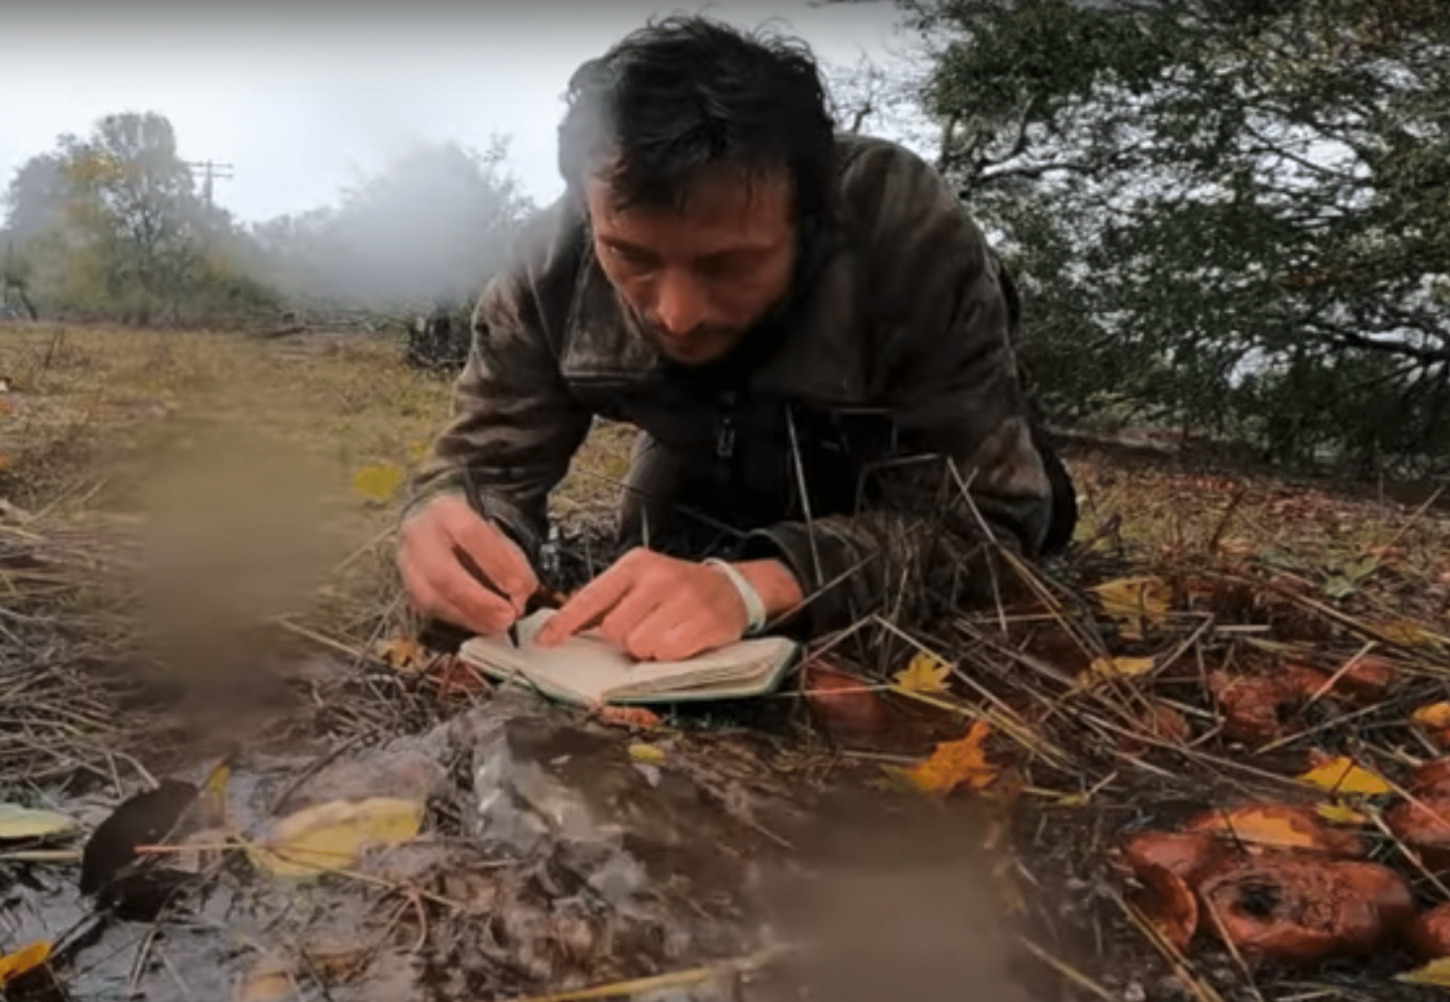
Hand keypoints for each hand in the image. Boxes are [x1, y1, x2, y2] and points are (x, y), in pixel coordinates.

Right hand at [397, 493, 538, 634]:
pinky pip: (430, 609)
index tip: (523, 588)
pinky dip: (460, 619)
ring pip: (431, 597)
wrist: (435, 522)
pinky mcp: (408, 587)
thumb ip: (510, 554)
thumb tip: (524, 589)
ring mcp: (407, 563)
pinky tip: (482, 624)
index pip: (471, 535)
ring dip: (470, 616)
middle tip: (509, 616)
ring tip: (499, 625)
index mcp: (446, 510)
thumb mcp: (496, 524)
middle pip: (442, 573)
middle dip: (480, 600)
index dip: (499, 565)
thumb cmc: (474, 525)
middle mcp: (419, 534)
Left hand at [535, 548, 804, 660]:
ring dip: (649, 649)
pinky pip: (668, 653)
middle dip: (626, 637)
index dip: (565, 622)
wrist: (732, 588)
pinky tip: (682, 639)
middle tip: (646, 627)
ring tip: (665, 632)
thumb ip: (604, 603)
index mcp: (635, 565)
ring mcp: (683, 599)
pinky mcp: (704, 622)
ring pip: (639, 645)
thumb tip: (561, 628)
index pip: (591, 596)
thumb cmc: (678, 590)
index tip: (545, 641)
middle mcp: (658, 577)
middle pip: (614, 629)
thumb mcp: (641, 583)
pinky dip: (670, 655)